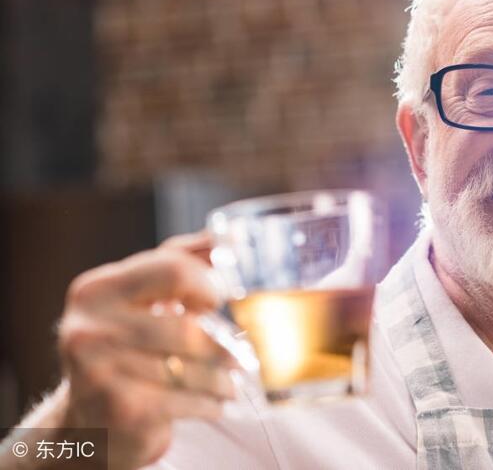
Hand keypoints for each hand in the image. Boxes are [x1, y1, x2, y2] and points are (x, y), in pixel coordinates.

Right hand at [56, 232, 237, 468]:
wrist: (89, 421)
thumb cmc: (126, 347)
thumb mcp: (144, 297)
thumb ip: (182, 261)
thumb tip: (230, 236)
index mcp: (96, 289)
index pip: (172, 269)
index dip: (207, 284)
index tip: (216, 301)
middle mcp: (88, 327)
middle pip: (186, 328)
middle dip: (222, 345)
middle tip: (240, 355)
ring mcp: (98, 371)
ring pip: (190, 368)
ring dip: (222, 379)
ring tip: (232, 382)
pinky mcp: (118, 409)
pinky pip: (184, 401)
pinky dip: (209, 404)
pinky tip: (216, 405)